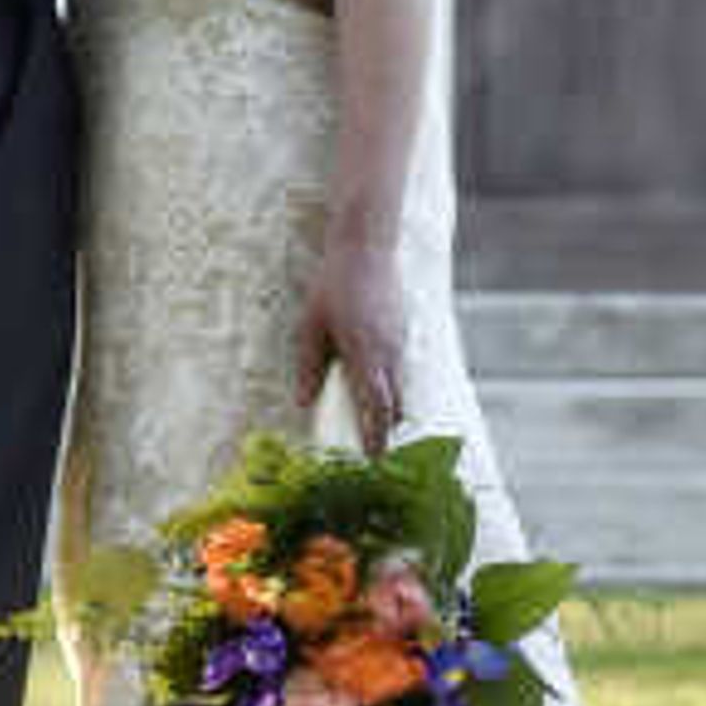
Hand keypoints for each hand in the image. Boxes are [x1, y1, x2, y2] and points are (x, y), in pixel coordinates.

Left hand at [300, 222, 409, 449]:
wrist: (367, 248)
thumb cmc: (333, 286)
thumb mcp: (311, 325)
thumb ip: (309, 366)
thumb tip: (302, 403)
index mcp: (364, 353)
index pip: (377, 406)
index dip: (377, 434)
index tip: (374, 458)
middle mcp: (388, 353)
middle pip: (394, 404)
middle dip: (386, 429)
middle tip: (374, 451)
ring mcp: (400, 342)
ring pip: (401, 388)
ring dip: (391, 409)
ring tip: (375, 426)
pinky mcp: (402, 333)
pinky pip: (401, 370)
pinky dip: (393, 387)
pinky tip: (378, 389)